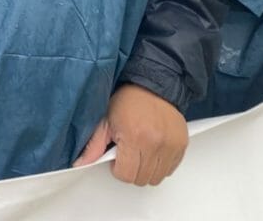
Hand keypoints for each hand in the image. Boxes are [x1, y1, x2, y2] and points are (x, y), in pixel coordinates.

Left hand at [73, 83, 187, 185]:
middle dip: (132, 169)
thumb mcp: (106, 118)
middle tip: (129, 151)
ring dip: (147, 168)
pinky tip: (153, 149)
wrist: (153, 83)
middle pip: (141, 179)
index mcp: (134, 136)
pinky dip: (161, 164)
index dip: (118, 168)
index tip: (118, 157)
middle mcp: (154, 142)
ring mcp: (170, 145)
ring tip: (141, 149)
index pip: (125, 174)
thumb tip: (81, 162)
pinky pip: (170, 169)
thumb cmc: (129, 98)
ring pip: (156, 177)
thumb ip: (93, 144)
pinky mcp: (181, 144)